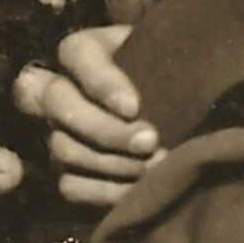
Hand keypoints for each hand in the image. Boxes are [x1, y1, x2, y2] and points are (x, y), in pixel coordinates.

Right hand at [10, 23, 162, 220]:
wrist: (178, 108)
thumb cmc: (171, 72)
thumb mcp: (169, 51)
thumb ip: (168, 50)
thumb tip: (185, 62)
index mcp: (84, 50)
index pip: (77, 54)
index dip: (101, 83)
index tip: (134, 107)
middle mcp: (60, 90)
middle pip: (59, 104)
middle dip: (105, 129)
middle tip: (150, 141)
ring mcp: (59, 133)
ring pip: (63, 148)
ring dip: (111, 163)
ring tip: (153, 165)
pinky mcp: (67, 171)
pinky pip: (70, 186)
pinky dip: (104, 192)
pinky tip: (139, 189)